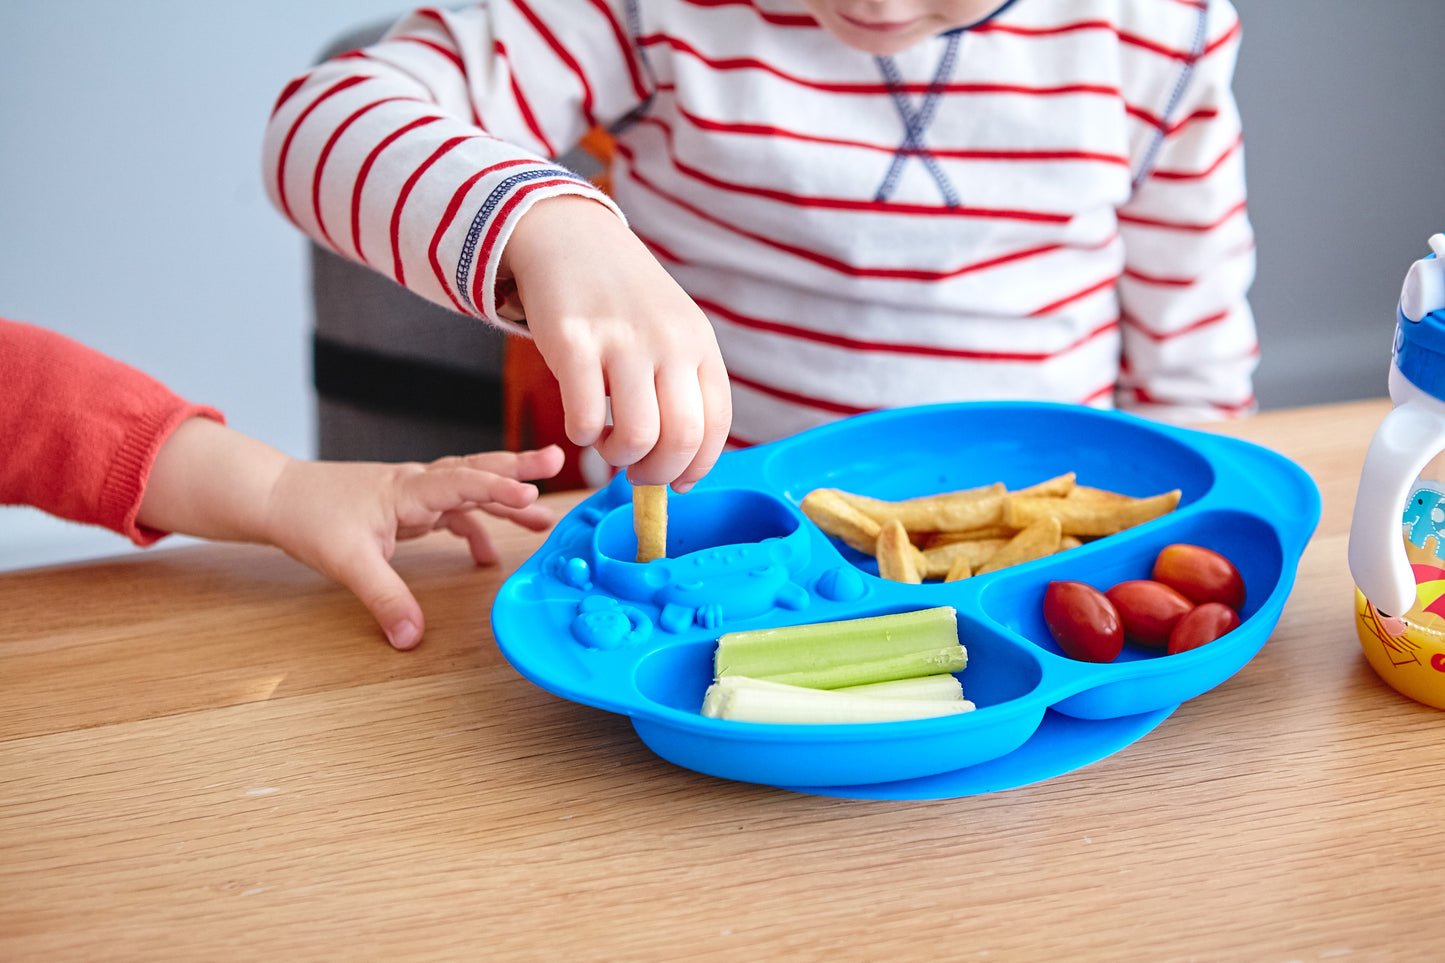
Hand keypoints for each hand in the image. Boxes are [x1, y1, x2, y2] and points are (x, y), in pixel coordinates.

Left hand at [261, 446, 564, 649]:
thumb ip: (385, 599)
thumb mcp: (347, 563)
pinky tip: (489, 556)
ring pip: (470, 488)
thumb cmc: (310, 518)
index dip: (497, 489)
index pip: (461, 482)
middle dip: (519, 466)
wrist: (279, 498)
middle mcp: (418, 484)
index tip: (530, 494)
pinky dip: (476, 527)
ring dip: (506, 498)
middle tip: (559, 459)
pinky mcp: (409, 507)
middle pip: (477, 470)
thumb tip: (412, 638)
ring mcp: (415, 493)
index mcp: (407, 490)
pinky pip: (454, 511)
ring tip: (546, 516)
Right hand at [499, 196, 731, 491]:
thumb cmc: (623, 299)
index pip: (716, 425)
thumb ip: (682, 386)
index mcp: (700, 344)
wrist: (570, 236)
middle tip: (637, 474)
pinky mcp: (573, 341)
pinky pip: (584, 418)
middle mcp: (670, 341)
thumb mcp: (672, 330)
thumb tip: (679, 465)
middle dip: (658, 474)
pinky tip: (581, 422)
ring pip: (636, 437)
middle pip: (681, 439)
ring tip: (607, 444)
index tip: (677, 482)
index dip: (697, 466)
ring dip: (620, 458)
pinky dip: (582, 436)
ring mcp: (622, 340)